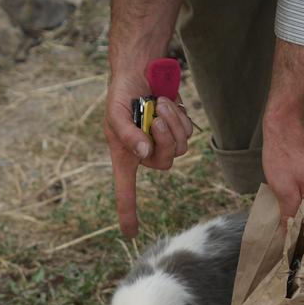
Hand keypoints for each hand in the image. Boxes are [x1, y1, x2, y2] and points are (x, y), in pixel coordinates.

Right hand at [105, 72, 192, 237]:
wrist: (141, 71)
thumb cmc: (121, 94)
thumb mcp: (116, 113)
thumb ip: (126, 134)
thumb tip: (143, 153)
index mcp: (126, 157)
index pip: (126, 190)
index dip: (128, 212)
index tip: (130, 233)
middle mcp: (146, 154)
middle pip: (164, 163)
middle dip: (163, 139)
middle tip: (156, 117)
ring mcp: (164, 142)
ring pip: (180, 148)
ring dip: (173, 124)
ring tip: (159, 103)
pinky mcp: (178, 130)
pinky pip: (188, 134)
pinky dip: (180, 117)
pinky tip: (168, 102)